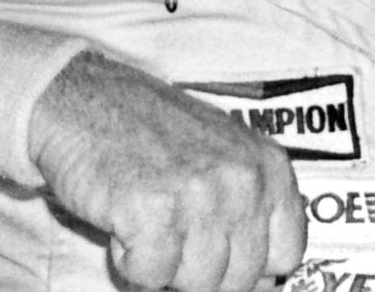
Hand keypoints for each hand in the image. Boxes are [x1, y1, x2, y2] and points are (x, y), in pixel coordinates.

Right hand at [28, 50, 305, 290]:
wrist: (87, 100)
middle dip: (202, 272)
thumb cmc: (154, 130)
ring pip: (196, 284)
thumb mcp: (226, 154)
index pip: (287, 253)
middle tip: (174, 238)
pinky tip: (125, 220)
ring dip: (165, 265)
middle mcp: (244, 181)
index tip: (226, 262)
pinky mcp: (152, 213)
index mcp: (270, 166)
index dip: (253, 269)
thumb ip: (252, 205)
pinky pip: (150, 276)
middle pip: (240, 278)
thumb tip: (263, 277)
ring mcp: (200, 196)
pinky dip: (130, 261)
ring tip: (150, 221)